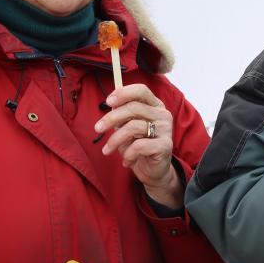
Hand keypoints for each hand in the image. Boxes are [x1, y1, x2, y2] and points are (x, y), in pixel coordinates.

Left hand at [94, 84, 180, 207]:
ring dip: (115, 140)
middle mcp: (163, 115)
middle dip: (111, 118)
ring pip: (133, 127)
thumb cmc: (138, 146)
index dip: (123, 93)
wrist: (153, 171)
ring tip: (107, 150)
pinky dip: (127, 154)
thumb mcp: (127, 127)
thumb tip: (110, 103)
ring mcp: (166, 130)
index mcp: (155, 105)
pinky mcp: (165, 146)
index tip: (108, 102)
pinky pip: (139, 146)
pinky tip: (126, 161)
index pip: (141, 90)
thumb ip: (122, 114)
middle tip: (97, 128)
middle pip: (134, 108)